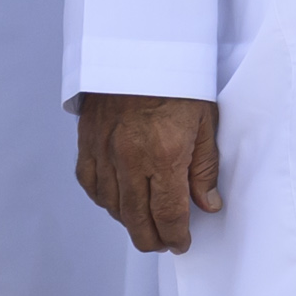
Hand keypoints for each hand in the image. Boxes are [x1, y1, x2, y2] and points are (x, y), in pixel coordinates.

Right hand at [75, 93, 221, 252]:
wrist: (137, 51)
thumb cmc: (179, 81)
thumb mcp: (206, 121)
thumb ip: (204, 168)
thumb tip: (208, 205)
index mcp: (164, 154)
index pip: (168, 211)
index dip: (175, 234)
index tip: (182, 243)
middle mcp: (129, 160)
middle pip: (136, 218)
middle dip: (152, 238)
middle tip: (164, 244)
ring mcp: (104, 154)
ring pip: (112, 206)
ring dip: (130, 222)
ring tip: (147, 226)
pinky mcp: (87, 146)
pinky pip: (92, 187)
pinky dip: (106, 201)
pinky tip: (120, 204)